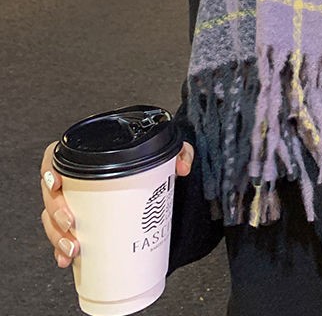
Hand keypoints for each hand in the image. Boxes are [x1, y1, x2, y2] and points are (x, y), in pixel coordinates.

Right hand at [40, 140, 194, 267]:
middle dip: (55, 211)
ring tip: (74, 247)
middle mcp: (75, 180)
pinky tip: (67, 259)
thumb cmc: (149, 165)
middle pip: (51, 194)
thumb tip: (181, 167)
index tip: (57, 184)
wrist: (152, 183)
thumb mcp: (164, 154)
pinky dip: (61, 249)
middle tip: (71, 223)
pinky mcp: (78, 223)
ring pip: (51, 218)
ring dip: (57, 235)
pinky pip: (61, 236)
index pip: (55, 158)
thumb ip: (179, 152)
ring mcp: (74, 203)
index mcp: (88, 157)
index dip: (49, 170)